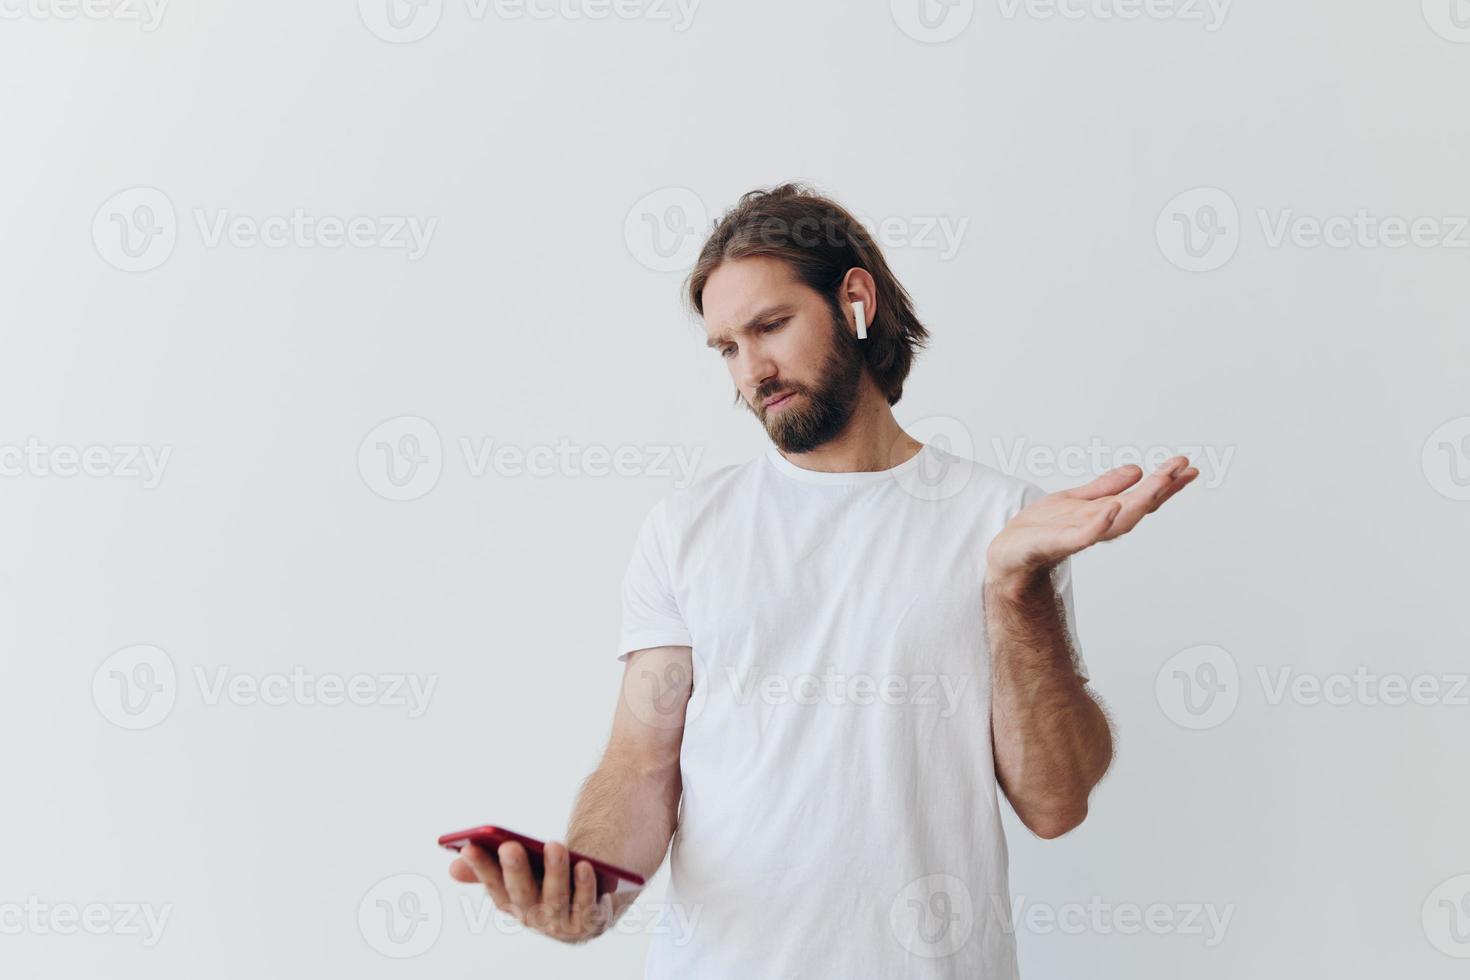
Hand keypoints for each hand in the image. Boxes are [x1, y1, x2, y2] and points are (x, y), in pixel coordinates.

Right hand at [450, 840, 612, 943]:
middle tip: (509, 846)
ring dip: (554, 872)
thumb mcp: (524, 872)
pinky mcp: (590, 923)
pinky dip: (585, 886)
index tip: (470, 846)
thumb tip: (456, 861)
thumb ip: (493, 868)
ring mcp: (562, 924)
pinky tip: (584, 865)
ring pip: (556, 898)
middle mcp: (535, 917)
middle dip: (515, 871)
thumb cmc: (551, 883)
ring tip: (554, 846)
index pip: (494, 886)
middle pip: (523, 894)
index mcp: (514, 904)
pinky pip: (587, 905)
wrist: (595, 903)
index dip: (482, 869)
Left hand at [986, 456, 1197, 589]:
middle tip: (1183, 469)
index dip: (1164, 484)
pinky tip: (1112, 508)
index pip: (1139, 498)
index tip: (1187, 468)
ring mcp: (1079, 534)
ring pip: (1117, 520)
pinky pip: (1082, 536)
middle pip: (1136, 507)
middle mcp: (1096, 525)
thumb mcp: (1074, 500)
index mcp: (1101, 513)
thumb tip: (1136, 470)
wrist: (1008, 556)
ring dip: (1140, 500)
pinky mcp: (1056, 543)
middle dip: (1161, 489)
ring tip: (1160, 480)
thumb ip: (1104, 487)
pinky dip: (1099, 524)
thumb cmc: (1039, 530)